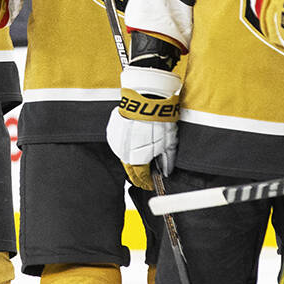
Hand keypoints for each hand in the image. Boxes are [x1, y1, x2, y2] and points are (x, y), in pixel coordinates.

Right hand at [106, 66, 179, 190]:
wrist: (146, 99)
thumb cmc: (159, 121)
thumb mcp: (170, 144)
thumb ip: (167, 162)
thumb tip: (166, 172)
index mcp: (137, 160)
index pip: (141, 178)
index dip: (146, 183)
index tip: (151, 185)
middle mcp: (123, 154)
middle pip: (130, 169)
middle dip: (138, 175)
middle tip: (145, 177)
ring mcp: (116, 142)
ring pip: (124, 156)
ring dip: (132, 160)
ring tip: (140, 160)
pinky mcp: (113, 130)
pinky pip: (119, 143)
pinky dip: (126, 146)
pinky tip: (134, 143)